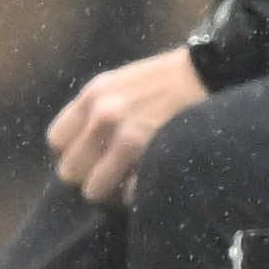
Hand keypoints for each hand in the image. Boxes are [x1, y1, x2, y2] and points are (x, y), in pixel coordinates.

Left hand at [49, 47, 210, 205]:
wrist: (212, 73)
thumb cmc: (169, 81)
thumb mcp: (123, 83)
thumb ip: (98, 110)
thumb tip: (83, 146)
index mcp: (93, 96)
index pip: (56, 141)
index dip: (73, 152)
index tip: (92, 156)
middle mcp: (102, 116)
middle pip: (70, 171)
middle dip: (90, 176)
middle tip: (112, 174)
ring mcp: (126, 137)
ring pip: (94, 189)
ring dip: (112, 191)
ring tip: (130, 183)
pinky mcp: (150, 155)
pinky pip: (127, 193)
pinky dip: (137, 194)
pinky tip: (149, 182)